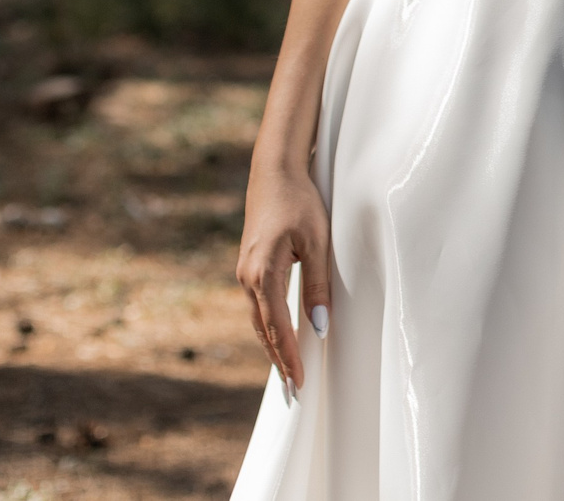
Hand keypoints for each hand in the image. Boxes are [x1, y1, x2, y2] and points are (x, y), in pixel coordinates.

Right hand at [237, 160, 332, 392]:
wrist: (274, 172)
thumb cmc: (300, 202)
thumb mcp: (317, 242)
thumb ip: (317, 285)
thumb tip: (319, 327)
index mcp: (262, 273)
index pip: (278, 327)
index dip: (290, 357)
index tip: (301, 383)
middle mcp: (247, 277)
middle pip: (264, 330)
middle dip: (279, 360)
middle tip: (294, 391)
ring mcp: (245, 272)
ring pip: (259, 319)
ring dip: (272, 346)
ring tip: (288, 373)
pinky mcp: (249, 266)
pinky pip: (258, 305)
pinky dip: (268, 326)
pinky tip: (279, 337)